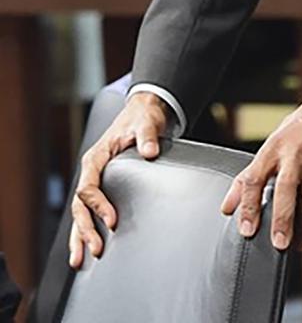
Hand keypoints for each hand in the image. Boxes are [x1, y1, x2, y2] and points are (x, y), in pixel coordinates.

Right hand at [69, 93, 168, 266]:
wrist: (143, 113)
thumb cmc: (141, 119)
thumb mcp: (145, 123)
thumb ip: (147, 136)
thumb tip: (150, 151)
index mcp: (96, 158)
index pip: (89, 187)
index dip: (99, 205)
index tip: (112, 221)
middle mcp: (91, 172)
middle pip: (80, 206)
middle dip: (86, 229)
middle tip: (96, 249)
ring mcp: (95, 182)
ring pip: (80, 214)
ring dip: (79, 237)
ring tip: (78, 261)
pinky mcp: (103, 189)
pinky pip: (89, 213)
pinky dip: (85, 232)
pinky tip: (85, 250)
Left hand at [221, 79, 301, 251]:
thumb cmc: (301, 126)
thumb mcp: (272, 143)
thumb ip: (249, 176)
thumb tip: (228, 206)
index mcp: (274, 148)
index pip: (255, 178)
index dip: (248, 205)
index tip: (246, 229)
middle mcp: (294, 157)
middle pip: (285, 190)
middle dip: (281, 219)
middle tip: (278, 242)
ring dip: (301, 227)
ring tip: (294, 244)